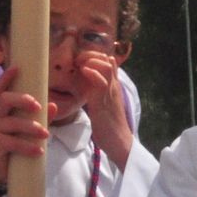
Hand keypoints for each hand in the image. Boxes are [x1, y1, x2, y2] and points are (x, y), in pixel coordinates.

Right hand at [0, 65, 51, 185]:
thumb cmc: (13, 146)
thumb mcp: (27, 130)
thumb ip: (40, 117)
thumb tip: (54, 105)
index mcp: (1, 110)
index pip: (0, 89)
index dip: (7, 77)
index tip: (18, 67)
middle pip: (4, 99)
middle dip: (22, 99)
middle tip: (38, 105)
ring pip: (11, 123)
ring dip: (31, 128)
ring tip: (46, 134)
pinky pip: (12, 143)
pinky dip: (27, 147)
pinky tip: (39, 151)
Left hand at [76, 49, 132, 168]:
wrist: (120, 142)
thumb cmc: (109, 126)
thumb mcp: (102, 104)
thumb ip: (96, 93)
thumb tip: (85, 86)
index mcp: (112, 86)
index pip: (108, 62)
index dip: (94, 56)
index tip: (80, 60)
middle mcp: (113, 86)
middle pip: (107, 59)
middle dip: (91, 55)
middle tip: (77, 60)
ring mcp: (110, 93)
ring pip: (106, 66)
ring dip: (91, 60)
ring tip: (80, 64)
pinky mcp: (104, 102)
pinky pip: (101, 82)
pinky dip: (92, 73)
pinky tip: (84, 71)